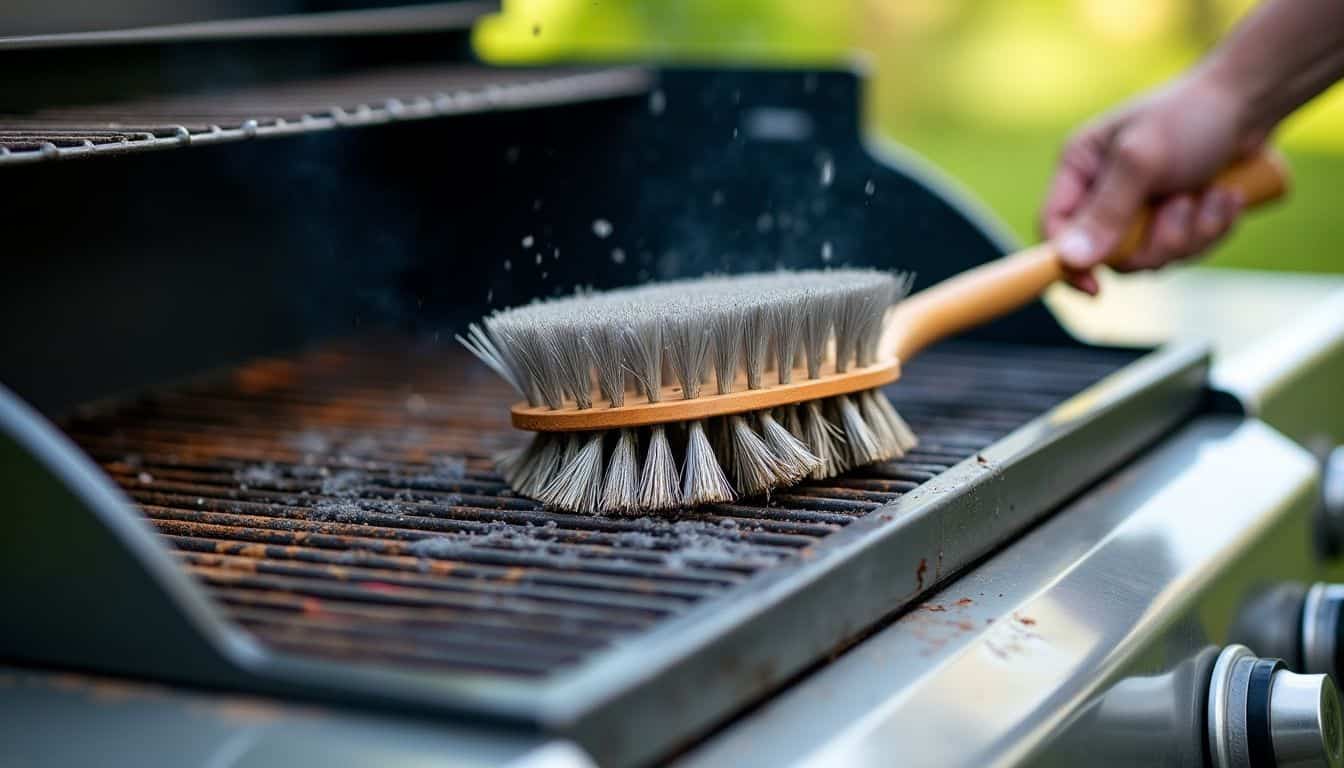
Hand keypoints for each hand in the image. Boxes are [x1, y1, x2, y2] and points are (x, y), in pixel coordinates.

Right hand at [1041, 71, 1263, 293]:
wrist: (1253, 101)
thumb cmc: (1191, 116)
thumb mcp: (1142, 161)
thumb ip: (1106, 211)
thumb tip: (1071, 258)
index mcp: (1080, 170)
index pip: (1053, 228)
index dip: (1068, 261)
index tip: (1096, 288)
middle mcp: (1103, 193)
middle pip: (1110, 255)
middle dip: (1156, 240)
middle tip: (1182, 206)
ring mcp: (1140, 209)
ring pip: (1152, 257)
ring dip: (1192, 232)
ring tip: (1211, 192)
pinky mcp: (1174, 218)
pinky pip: (1185, 251)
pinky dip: (1211, 228)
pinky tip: (1226, 196)